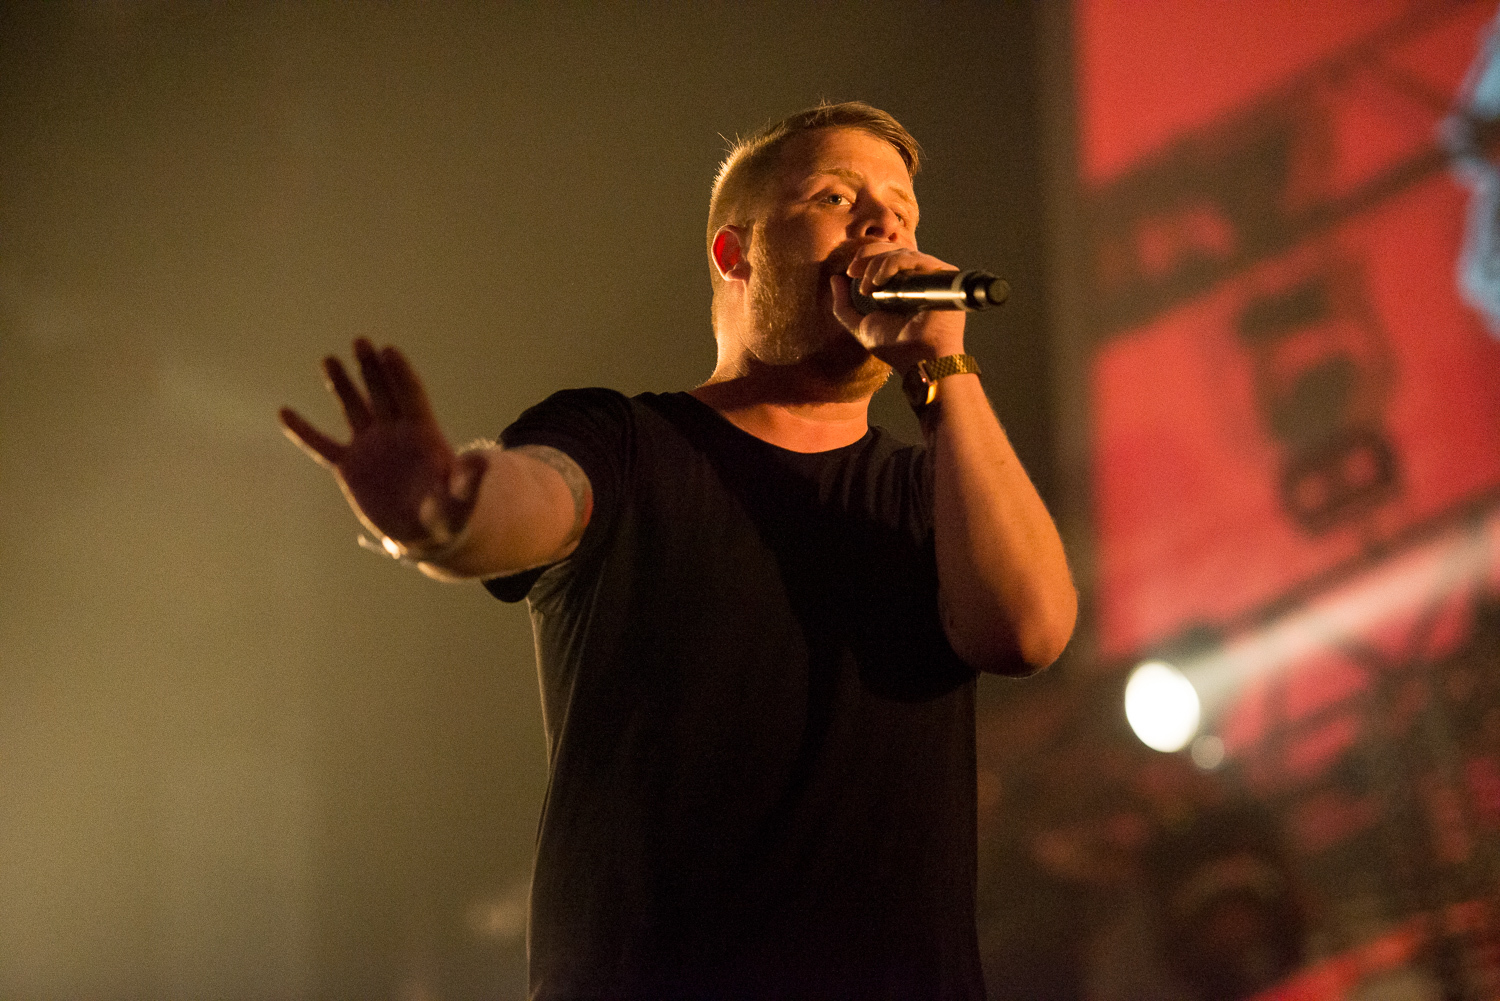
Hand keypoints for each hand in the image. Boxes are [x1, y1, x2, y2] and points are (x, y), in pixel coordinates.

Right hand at [279, 339, 485, 553]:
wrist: (424, 534)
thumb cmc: (449, 515)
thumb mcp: (461, 500)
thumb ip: (468, 481)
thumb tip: (483, 461)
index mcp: (423, 434)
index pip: (410, 396)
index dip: (400, 374)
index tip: (389, 350)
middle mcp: (394, 433)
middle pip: (382, 393)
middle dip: (371, 368)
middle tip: (361, 342)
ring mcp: (370, 446)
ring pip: (353, 408)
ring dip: (342, 385)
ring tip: (330, 360)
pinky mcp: (349, 466)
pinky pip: (321, 445)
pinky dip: (303, 431)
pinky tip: (284, 412)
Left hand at [829, 245, 967, 372]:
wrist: (919, 358)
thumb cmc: (895, 347)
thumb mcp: (860, 326)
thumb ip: (843, 306)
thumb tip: (835, 278)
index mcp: (900, 287)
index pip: (884, 258)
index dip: (865, 258)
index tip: (849, 272)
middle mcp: (916, 278)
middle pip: (892, 249)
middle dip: (867, 256)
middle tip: (852, 271)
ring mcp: (929, 275)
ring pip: (900, 252)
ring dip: (876, 264)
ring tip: (867, 288)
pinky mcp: (941, 274)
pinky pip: (913, 258)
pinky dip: (891, 264)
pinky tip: (879, 281)